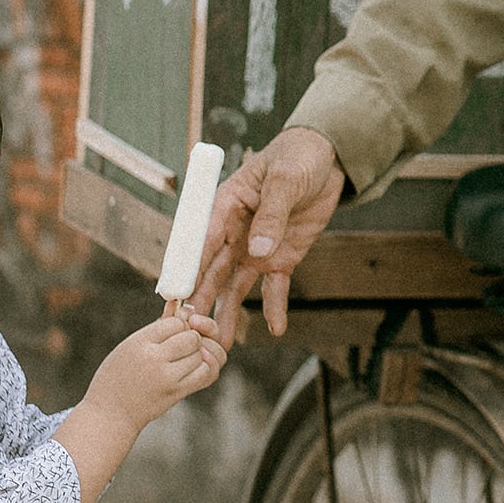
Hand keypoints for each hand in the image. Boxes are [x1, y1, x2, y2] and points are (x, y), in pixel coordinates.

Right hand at [85, 311, 225, 432]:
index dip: (180, 325)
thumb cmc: (118, 375)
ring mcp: (167, 377)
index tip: (173, 332)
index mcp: (139, 342)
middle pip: (192, 338)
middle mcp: (154, 358)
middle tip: (182, 346)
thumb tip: (180, 305)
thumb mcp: (130, 346)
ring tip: (185, 358)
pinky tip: (194, 368)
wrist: (110, 413)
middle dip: (192, 339)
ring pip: (201, 354)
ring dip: (199, 354)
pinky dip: (205, 368)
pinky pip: (206, 374)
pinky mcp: (176, 392)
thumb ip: (157, 328)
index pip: (176, 322)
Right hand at [190, 127, 345, 344]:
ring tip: (221, 343)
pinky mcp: (280, 258)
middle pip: (212, 271)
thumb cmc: (297, 158)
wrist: (327, 160)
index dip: (188, 269)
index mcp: (225, 206)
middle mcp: (234, 232)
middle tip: (190, 330)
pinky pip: (275, 287)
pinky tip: (275, 329)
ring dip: (228, 313)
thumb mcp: (286, 180)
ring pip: (236, 286)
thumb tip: (258, 250)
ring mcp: (256, 248)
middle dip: (200, 300)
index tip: (176, 296)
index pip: (201, 241)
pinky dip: (275, 308)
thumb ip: (272, 214)